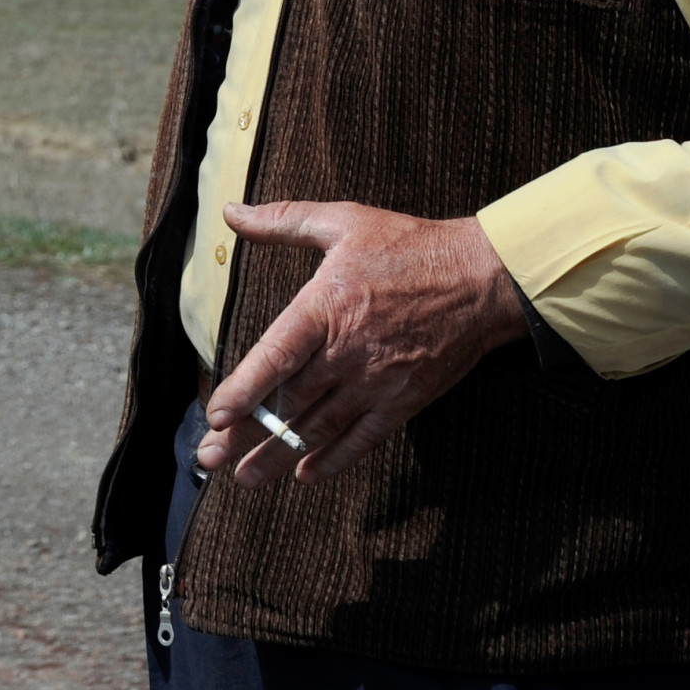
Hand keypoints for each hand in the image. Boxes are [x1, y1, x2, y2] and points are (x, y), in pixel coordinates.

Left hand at [196, 200, 525, 488]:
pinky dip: (333, 458)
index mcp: (326, 307)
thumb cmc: (407, 246)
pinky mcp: (404, 401)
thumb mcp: (341, 221)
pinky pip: (363, 438)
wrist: (480, 278)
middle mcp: (348, 351)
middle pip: (289, 400)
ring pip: (320, 426)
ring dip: (280, 454)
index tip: (215, 414)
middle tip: (209, 457)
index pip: (276, 355)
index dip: (244, 388)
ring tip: (245, 477)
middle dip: (247, 432)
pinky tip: (305, 474)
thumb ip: (283, 220)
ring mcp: (378, 381)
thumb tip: (231, 212)